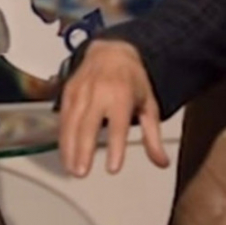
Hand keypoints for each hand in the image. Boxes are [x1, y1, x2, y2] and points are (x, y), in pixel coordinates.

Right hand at [58, 39, 169, 176]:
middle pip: (89, 125)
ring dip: (69, 149)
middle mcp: (99, 92)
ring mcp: (81, 92)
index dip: (116, 147)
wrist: (111, 51)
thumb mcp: (148, 105)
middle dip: (84, 150)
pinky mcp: (68, 93)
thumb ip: (153, 136)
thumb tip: (163, 163)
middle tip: (82, 173)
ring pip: (71, 124)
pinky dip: (62, 138)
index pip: (118, 125)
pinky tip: (65, 155)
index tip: (113, 169)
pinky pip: (63, 119)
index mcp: (122, 95)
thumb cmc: (133, 81)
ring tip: (72, 170)